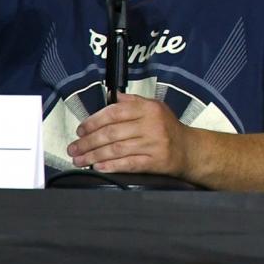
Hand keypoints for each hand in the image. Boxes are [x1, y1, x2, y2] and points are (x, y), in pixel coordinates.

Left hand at [68, 95, 194, 177]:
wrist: (190, 149)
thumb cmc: (168, 128)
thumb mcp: (155, 107)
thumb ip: (133, 101)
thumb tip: (112, 96)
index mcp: (148, 109)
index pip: (114, 113)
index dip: (93, 122)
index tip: (80, 130)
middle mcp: (151, 125)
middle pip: (111, 133)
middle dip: (88, 142)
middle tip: (74, 148)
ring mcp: (153, 145)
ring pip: (116, 150)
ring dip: (93, 156)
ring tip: (80, 159)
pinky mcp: (155, 162)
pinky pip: (128, 164)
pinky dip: (111, 166)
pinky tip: (98, 167)